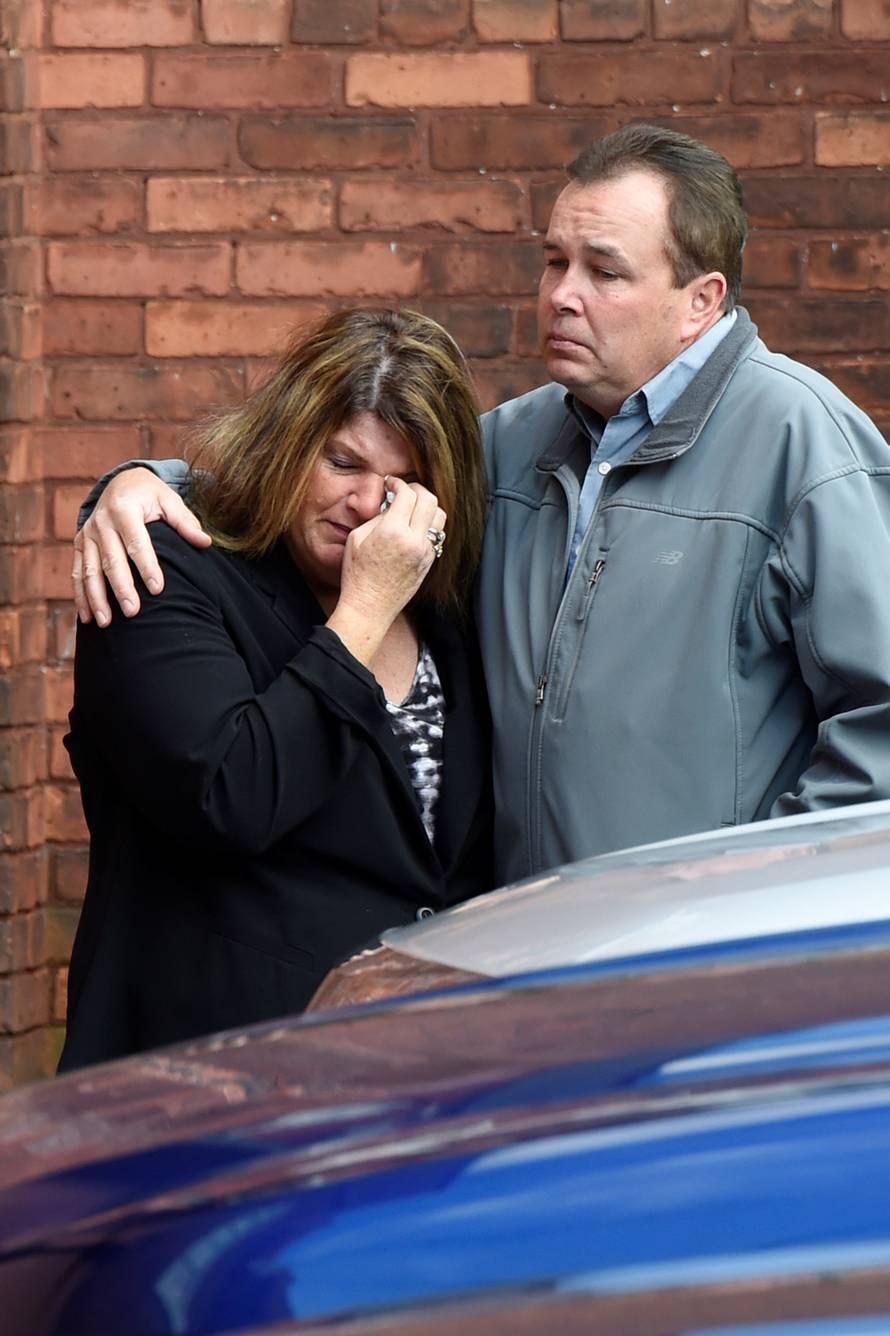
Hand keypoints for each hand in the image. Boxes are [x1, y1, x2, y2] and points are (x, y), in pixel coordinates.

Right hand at [73, 468, 210, 626]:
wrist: (120, 482)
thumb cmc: (150, 495)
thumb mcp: (169, 500)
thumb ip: (185, 522)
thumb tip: (206, 542)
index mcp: (125, 509)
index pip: (137, 542)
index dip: (147, 566)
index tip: (158, 589)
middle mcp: (102, 522)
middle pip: (112, 560)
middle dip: (121, 588)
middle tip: (133, 612)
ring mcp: (87, 534)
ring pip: (90, 569)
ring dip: (97, 598)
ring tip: (106, 622)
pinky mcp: (79, 543)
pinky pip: (77, 571)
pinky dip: (81, 595)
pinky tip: (87, 616)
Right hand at [327, 478, 445, 664]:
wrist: (369, 607)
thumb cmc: (357, 575)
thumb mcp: (357, 538)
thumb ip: (377, 517)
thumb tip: (392, 505)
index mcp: (392, 531)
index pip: (407, 494)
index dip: (398, 483)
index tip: (391, 484)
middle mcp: (413, 540)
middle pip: (429, 500)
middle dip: (417, 489)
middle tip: (404, 491)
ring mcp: (425, 552)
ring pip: (439, 516)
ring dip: (427, 506)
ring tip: (412, 508)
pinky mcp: (429, 562)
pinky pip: (436, 534)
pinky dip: (428, 524)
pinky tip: (413, 526)